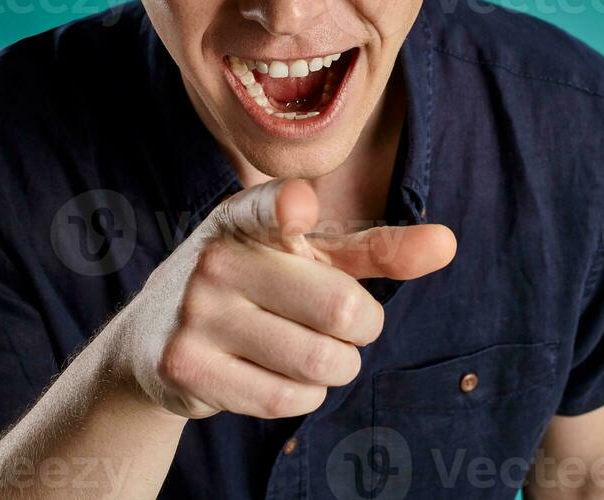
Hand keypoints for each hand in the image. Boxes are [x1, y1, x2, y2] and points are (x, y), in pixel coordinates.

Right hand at [116, 178, 456, 420]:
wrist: (155, 334)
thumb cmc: (257, 282)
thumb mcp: (308, 256)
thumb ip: (376, 249)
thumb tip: (448, 242)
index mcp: (247, 216)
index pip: (272, 204)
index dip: (290, 207)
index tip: (300, 210)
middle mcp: (216, 257)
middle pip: (340, 310)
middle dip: (360, 328)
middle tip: (342, 324)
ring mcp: (195, 311)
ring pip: (319, 363)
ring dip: (336, 368)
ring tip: (310, 349)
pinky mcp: (184, 365)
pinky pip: (284, 399)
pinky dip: (303, 397)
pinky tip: (280, 374)